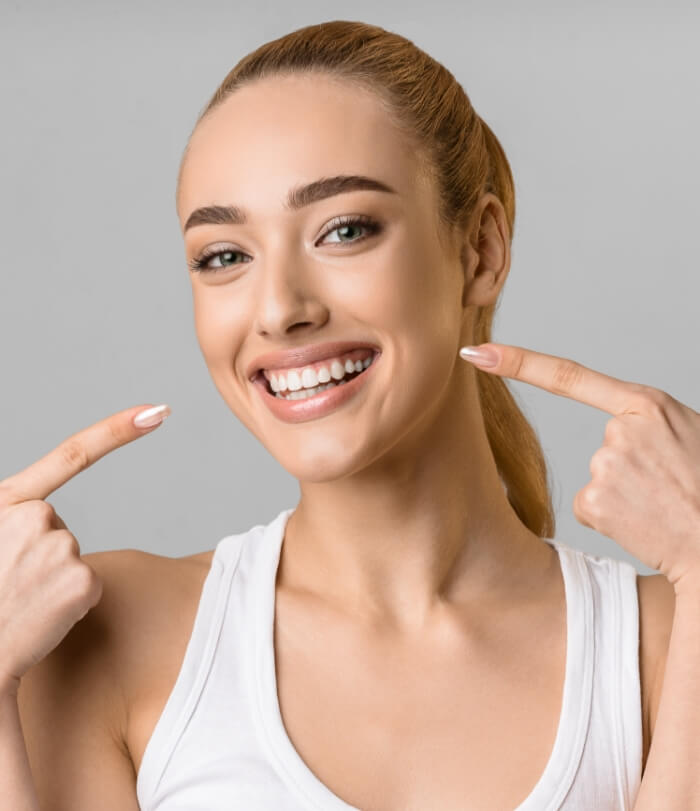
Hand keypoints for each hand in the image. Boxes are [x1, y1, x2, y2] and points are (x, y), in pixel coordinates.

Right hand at [0, 404, 169, 693]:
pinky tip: (40, 617)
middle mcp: (34, 517)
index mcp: (7, 503)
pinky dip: (70, 606)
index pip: (71, 454)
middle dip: (43, 557)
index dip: (117, 430)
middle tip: (9, 587)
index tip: (156, 411)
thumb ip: (14, 522)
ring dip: (53, 583)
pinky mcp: (82, 581)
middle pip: (61, 530)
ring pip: (73, 559)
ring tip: (18, 603)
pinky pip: (88, 588)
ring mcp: (61, 547)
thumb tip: (43, 521)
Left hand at [459, 343, 699, 593]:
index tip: (477, 353)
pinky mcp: (593, 501)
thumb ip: (647, 422)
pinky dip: (614, 516)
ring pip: (598, 479)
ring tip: (664, 503)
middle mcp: (619, 429)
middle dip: (630, 468)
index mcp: (646, 404)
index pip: (568, 376)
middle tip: (668, 486)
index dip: (517, 362)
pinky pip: (592, 506)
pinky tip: (644, 521)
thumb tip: (616, 430)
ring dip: (625, 494)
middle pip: (602, 447)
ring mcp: (604, 464)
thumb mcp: (688, 433)